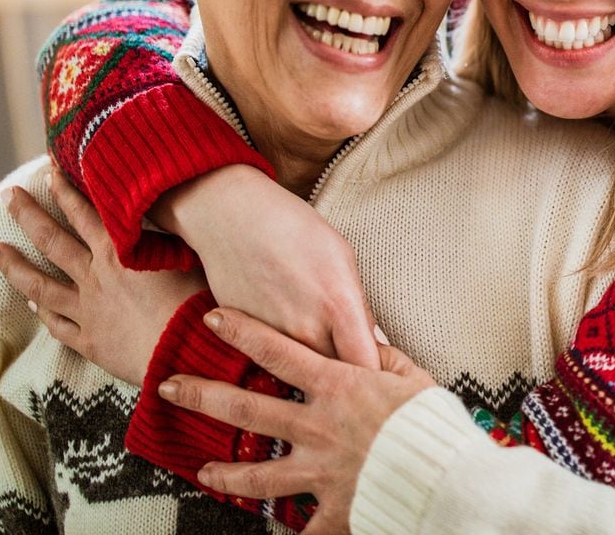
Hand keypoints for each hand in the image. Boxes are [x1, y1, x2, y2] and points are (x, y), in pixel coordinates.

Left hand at [0, 167, 205, 386]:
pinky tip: (31, 304)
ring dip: (14, 265)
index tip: (50, 170)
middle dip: (28, 214)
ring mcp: (87, 309)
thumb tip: (163, 206)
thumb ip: (165, 231)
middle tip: (8, 195)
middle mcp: (96, 276)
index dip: (66, 189)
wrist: (186, 349)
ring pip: (41, 284)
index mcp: (118, 251)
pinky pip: (57, 324)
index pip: (85, 212)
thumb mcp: (186, 252)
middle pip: (52, 240)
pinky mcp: (90, 340)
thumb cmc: (196, 298)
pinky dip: (41, 312)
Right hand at [153, 165, 380, 369]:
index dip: (377, 381)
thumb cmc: (294, 228)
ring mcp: (273, 339)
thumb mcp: (341, 257)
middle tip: (356, 398)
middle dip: (346, 391)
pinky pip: (268, 368)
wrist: (233, 216)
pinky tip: (284, 365)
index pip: (367, 364)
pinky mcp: (243, 342)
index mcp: (340, 303)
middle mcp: (307, 328)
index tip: (381, 389)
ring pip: (300, 380)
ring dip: (311, 385)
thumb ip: (357, 307)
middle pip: (335, 382)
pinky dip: (278, 369)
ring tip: (323, 389)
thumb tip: (372, 343)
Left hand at [158, 307, 434, 534]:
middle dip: (204, 396)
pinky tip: (270, 534)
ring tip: (201, 469)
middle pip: (249, 409)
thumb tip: (368, 339)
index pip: (278, 353)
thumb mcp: (411, 376)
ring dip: (225, 471)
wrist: (445, 479)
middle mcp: (318, 427)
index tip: (215, 318)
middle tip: (170, 387)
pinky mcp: (332, 510)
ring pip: (258, 473)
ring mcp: (320, 471)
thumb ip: (384, 357)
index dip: (243, 333)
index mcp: (338, 387)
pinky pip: (302, 528)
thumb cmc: (432, 423)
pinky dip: (290, 532)